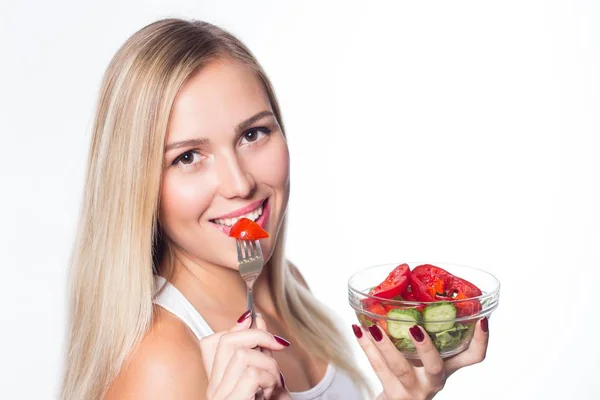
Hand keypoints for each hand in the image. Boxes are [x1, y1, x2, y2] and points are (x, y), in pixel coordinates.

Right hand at [199, 311, 291, 399]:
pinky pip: (251, 374)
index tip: (262, 329)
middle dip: (259, 338)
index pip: (214, 342)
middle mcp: (212, 389)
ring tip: (273, 384)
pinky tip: (270, 393)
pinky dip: (268, 380)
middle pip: (227, 341)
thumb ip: (259, 351)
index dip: (240, 328)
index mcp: (217, 382)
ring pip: (242, 355)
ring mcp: (219, 397)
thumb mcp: (265, 380)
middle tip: (279, 350)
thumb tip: (256, 318)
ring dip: (268, 365)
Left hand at [352, 317, 488, 399]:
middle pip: (435, 366)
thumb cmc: (414, 371)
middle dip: (425, 347)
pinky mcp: (393, 394)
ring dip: (385, 345)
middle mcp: (434, 380)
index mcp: (447, 367)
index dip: (481, 340)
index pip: (474, 357)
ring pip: (399, 367)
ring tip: (373, 326)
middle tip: (414, 327)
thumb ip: (427, 331)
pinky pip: (377, 367)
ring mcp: (413, 389)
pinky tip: (358, 329)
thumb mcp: (426, 356)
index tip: (482, 319)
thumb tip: (412, 287)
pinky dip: (366, 346)